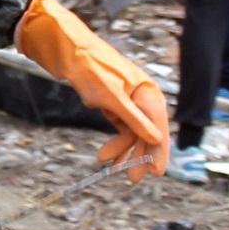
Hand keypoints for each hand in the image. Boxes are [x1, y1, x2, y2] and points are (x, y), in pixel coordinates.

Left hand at [13, 0, 172, 181]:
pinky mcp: (116, 106)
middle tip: (131, 178)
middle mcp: (143, 98)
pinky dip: (116, 142)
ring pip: (133, 134)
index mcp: (148, 93)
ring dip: (124, 151)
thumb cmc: (91, 68)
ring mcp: (130, 103)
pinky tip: (107, 154)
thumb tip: (156, 139)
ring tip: (110, 167)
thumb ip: (134, 120)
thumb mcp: (112, 98)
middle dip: (139, 156)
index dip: (159, 151)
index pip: (159, 127)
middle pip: (148, 133)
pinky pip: (122, 129)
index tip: (156, 172)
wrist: (69, 51)